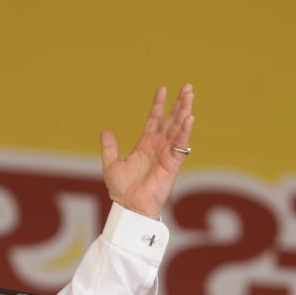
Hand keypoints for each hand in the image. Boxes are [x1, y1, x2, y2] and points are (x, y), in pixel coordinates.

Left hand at [100, 83, 194, 218]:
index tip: (162, 89)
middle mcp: (158, 146)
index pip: (154, 119)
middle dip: (179, 103)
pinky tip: (190, 118)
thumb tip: (105, 131)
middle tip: (187, 87)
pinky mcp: (172, 163)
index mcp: (145, 144)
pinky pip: (181, 145)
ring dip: (185, 111)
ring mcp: (167, 153)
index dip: (159, 105)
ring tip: (190, 95)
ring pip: (178, 128)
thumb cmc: (121, 190)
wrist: (129, 206)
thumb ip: (109, 148)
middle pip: (171, 120)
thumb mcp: (111, 165)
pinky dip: (186, 131)